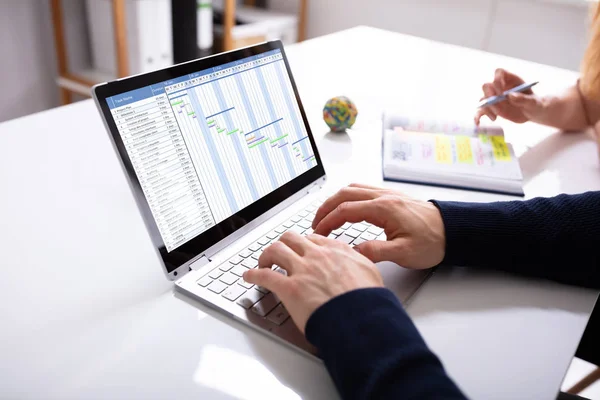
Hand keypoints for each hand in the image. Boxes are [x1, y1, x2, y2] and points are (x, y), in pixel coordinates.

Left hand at [243, 231, 383, 332]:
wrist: (361, 318)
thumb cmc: (368, 302)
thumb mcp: (371, 273)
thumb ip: (360, 264)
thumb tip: (359, 263)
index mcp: (337, 251)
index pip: (314, 239)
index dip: (304, 244)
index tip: (301, 249)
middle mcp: (317, 256)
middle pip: (291, 238)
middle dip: (283, 244)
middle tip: (279, 253)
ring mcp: (302, 270)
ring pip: (275, 250)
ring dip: (266, 255)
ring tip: (262, 262)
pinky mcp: (289, 288)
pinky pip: (264, 276)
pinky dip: (253, 274)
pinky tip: (249, 277)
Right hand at [312, 183, 444, 268]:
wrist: (453, 231)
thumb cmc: (432, 242)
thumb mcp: (404, 253)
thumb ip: (376, 252)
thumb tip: (353, 253)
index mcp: (384, 209)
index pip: (346, 210)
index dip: (327, 222)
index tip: (318, 234)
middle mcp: (383, 197)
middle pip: (344, 195)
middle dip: (325, 208)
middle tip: (315, 224)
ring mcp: (387, 194)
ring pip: (352, 189)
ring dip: (335, 201)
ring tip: (326, 217)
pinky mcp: (391, 197)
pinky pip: (362, 190)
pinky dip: (347, 198)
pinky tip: (345, 209)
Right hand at [475, 69, 546, 124]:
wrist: (532, 112)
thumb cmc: (535, 104)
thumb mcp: (533, 102)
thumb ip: (524, 99)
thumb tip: (510, 95)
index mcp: (511, 80)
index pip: (499, 73)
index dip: (497, 80)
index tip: (501, 92)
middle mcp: (500, 87)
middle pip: (487, 86)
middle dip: (489, 95)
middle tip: (496, 103)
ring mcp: (495, 98)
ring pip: (483, 99)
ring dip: (486, 108)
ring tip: (495, 117)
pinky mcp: (492, 108)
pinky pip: (481, 111)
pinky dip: (478, 116)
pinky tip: (478, 123)